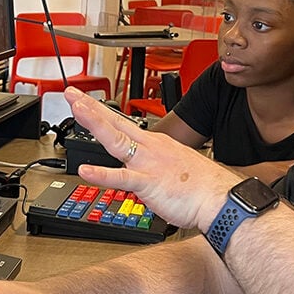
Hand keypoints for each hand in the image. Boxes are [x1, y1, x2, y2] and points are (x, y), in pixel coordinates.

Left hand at [64, 88, 238, 230]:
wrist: (220, 198)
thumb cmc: (205, 188)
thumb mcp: (179, 168)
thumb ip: (160, 168)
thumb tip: (155, 174)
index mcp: (157, 145)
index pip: (124, 125)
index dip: (103, 113)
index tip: (87, 103)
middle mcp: (150, 149)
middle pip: (116, 124)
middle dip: (92, 108)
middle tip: (72, 94)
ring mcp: (148, 164)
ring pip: (115, 141)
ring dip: (94, 124)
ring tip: (76, 111)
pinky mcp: (148, 183)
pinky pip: (121, 178)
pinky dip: (102, 175)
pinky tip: (85, 170)